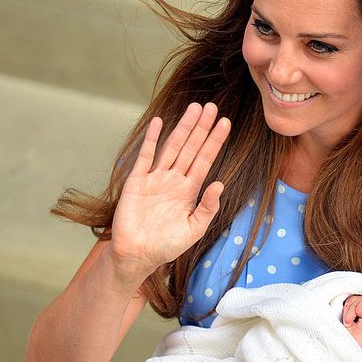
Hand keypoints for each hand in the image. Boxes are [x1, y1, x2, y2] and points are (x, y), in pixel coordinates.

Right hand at [109, 103, 230, 279]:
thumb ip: (207, 208)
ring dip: (183, 128)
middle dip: (202, 128)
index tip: (226, 123)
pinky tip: (161, 122)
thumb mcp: (194, 229)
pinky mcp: (136, 182)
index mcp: (189, 190)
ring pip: (172, 147)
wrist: (137, 255)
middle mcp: (174, 180)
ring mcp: (155, 178)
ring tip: (195, 108)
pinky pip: (145, 156)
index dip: (215, 142)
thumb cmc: (167, 245)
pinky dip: (152, 139)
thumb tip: (220, 185)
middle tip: (213, 107)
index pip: (205, 160)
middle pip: (191, 148)